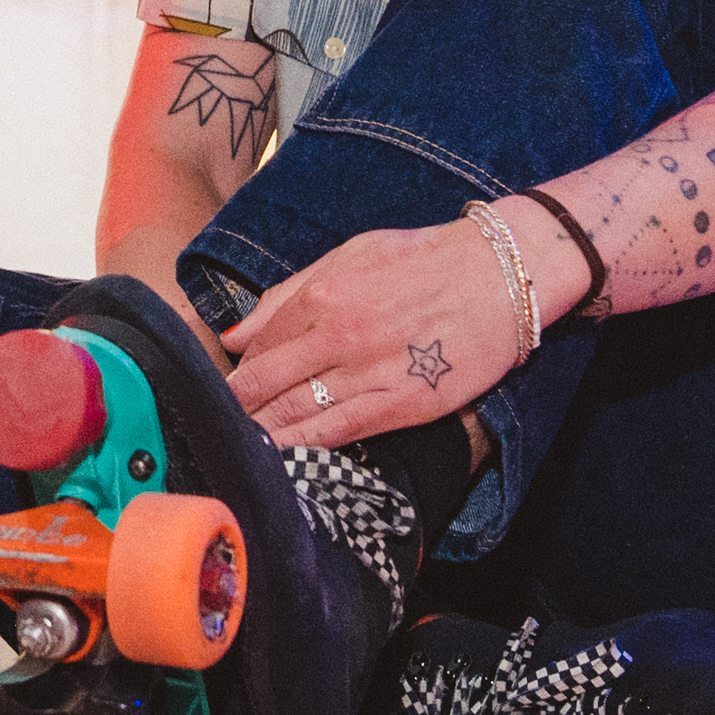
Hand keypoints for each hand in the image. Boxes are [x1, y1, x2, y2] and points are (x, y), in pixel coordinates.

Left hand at [219, 214, 526, 445]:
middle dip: (235, 406)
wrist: (502, 274)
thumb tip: (234, 334)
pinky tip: (281, 459)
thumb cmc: (426, 260)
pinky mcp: (405, 403)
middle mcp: (339, 334)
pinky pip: (340, 431)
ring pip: (296, 411)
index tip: (224, 388)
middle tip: (211, 426)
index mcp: (323, 293)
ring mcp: (371, 371)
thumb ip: (288, 293)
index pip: (259, 344)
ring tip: (234, 448)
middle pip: (266, 382)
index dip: (238, 370)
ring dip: (260, 432)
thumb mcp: (351, 255)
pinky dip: (305, 446)